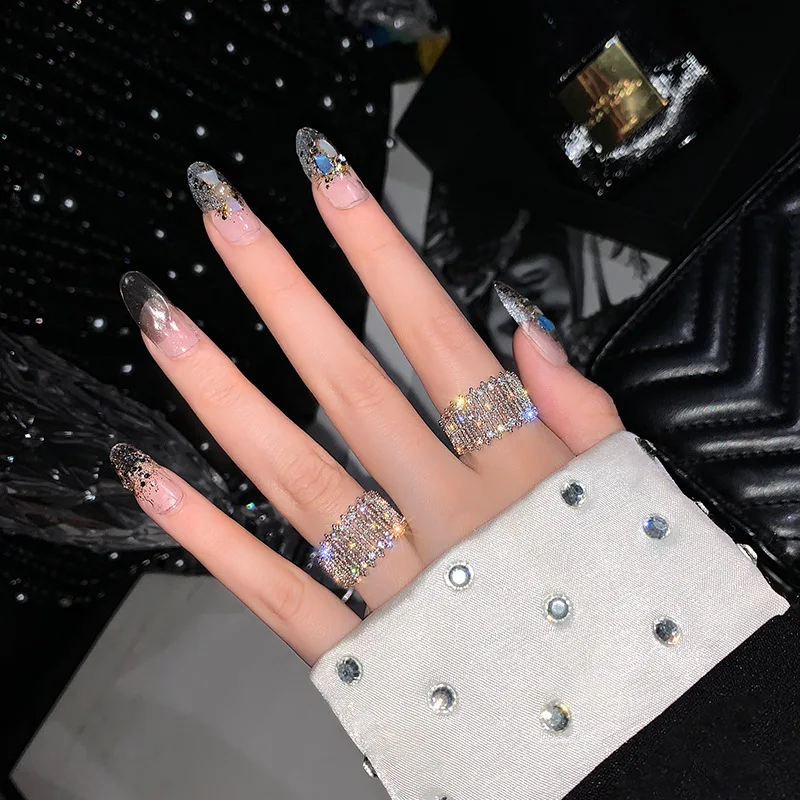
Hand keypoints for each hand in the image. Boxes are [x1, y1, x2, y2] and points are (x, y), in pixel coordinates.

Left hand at [111, 128, 623, 664]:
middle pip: (351, 388)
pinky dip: (211, 537)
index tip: (329, 180)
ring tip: (164, 322)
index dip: (379, 252)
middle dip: (282, 291)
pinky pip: (278, 592)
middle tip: (220, 215)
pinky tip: (153, 478)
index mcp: (522, 473)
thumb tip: (527, 333)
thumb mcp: (630, 494)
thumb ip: (581, 412)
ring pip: (298, 477)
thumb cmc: (626, 606)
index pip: (436, 335)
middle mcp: (454, 520)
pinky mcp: (366, 655)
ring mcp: (403, 587)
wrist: (625, 737)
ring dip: (224, 394)